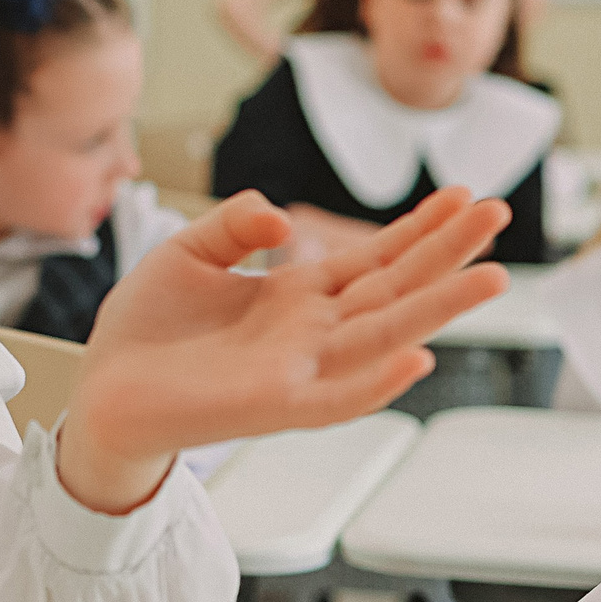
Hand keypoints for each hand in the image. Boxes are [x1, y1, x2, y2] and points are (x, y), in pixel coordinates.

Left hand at [58, 187, 511, 512]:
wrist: (102, 390)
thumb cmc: (146, 330)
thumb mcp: (189, 251)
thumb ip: (237, 223)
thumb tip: (286, 217)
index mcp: (296, 294)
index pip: (375, 256)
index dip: (420, 228)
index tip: (466, 196)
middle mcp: (310, 331)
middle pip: (395, 287)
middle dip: (447, 252)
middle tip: (498, 213)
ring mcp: (298, 369)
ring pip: (383, 335)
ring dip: (438, 309)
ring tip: (492, 277)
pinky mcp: (272, 404)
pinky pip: (336, 397)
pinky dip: (375, 382)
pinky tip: (417, 357)